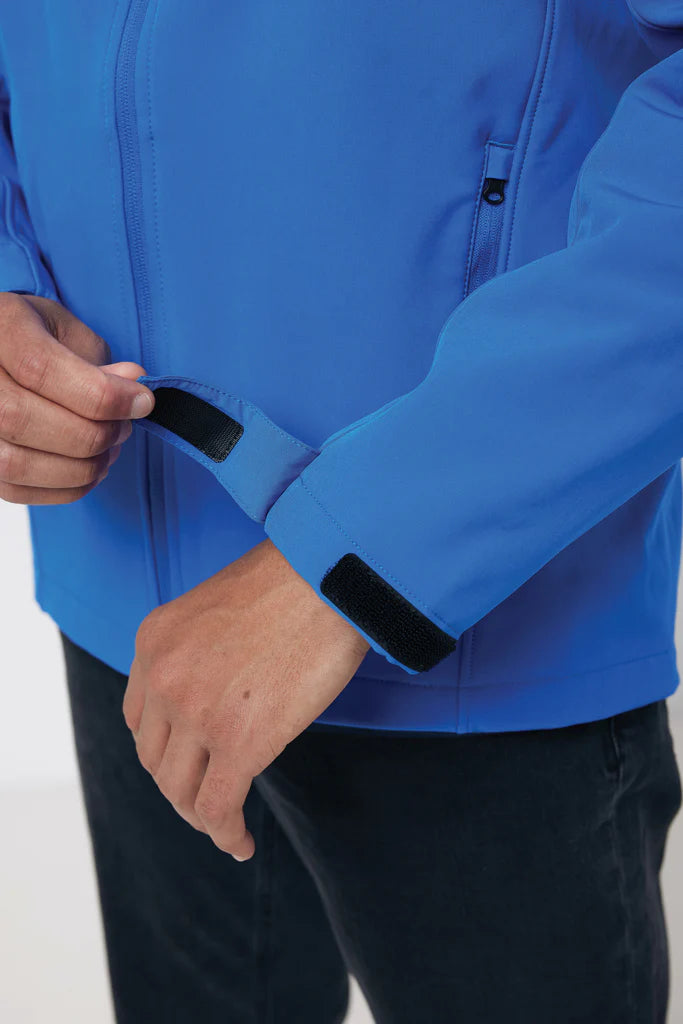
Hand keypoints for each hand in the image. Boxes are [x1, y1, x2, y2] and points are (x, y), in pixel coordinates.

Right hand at [0, 292, 153, 503]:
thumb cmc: (33, 338)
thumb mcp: (66, 330)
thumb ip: (97, 359)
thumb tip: (133, 383)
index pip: (40, 369)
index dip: (101, 394)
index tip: (142, 401)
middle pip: (24, 420)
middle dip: (93, 432)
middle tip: (125, 427)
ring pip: (19, 463)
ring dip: (82, 466)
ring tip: (111, 448)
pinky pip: (16, 490)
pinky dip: (66, 487)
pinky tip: (90, 467)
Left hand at [123, 539, 369, 859]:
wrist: (327, 575)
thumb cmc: (292, 580)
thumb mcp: (217, 606)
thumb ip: (201, 649)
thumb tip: (221, 686)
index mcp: (153, 641)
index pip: (139, 717)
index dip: (163, 747)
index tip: (188, 760)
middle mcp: (163, 678)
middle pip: (155, 759)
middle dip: (180, 785)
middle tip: (208, 796)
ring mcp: (195, 712)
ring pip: (180, 790)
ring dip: (200, 814)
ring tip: (224, 825)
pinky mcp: (238, 742)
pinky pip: (218, 807)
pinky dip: (225, 833)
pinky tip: (240, 842)